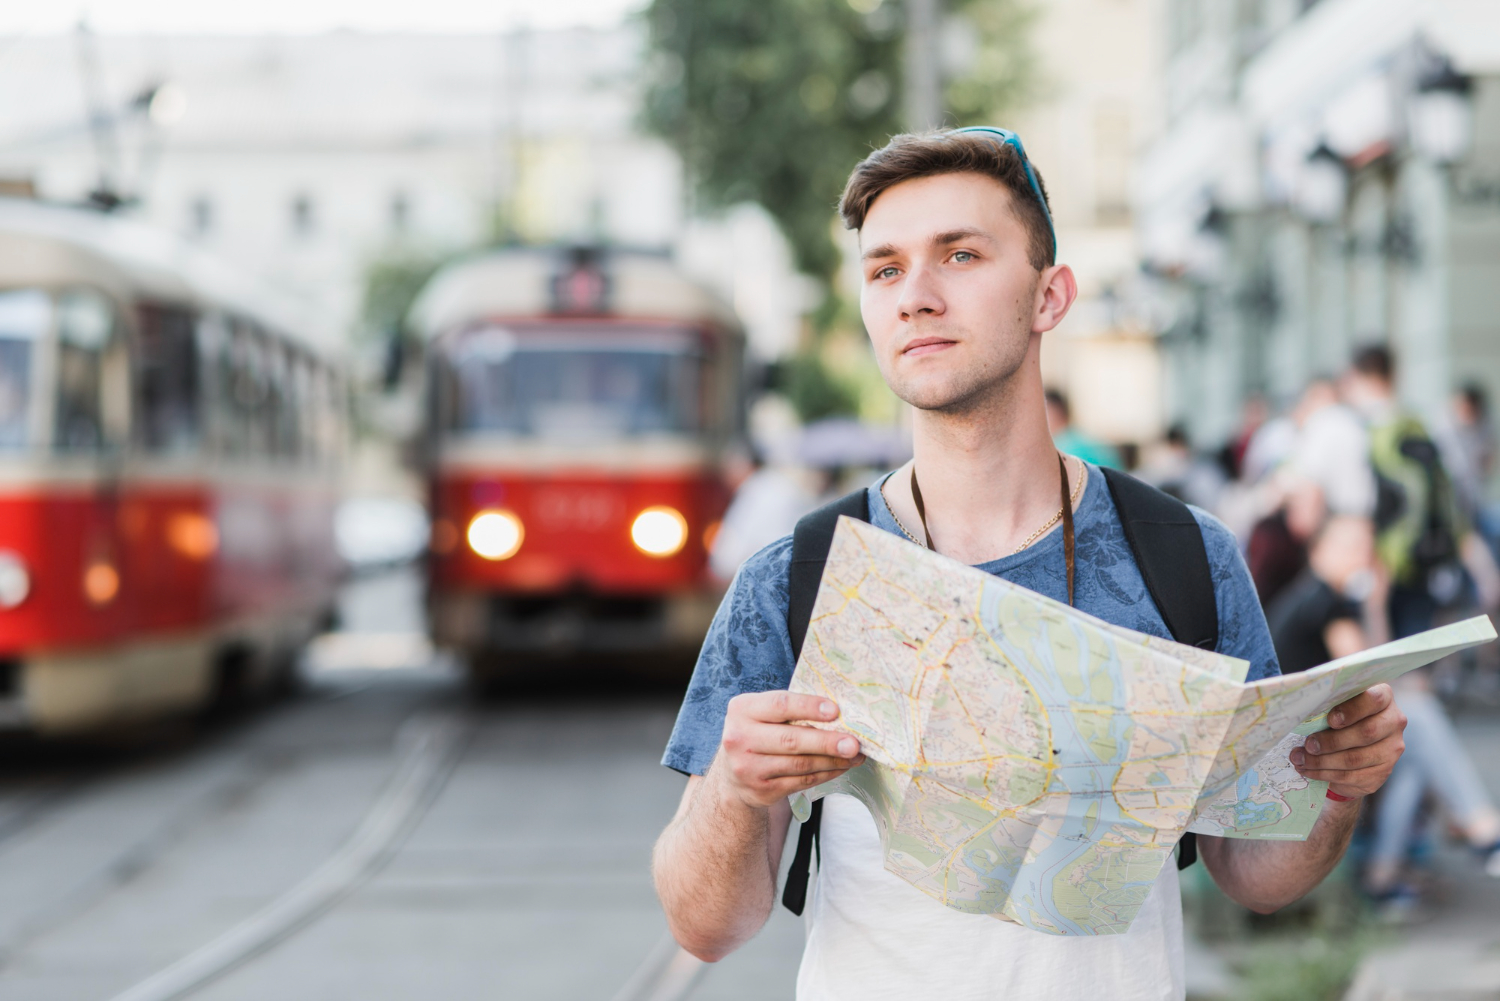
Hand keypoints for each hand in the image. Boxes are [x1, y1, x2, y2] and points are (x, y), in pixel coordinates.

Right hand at [712, 691, 864, 808]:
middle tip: (854, 743)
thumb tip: (839, 712)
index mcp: (742, 710)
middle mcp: (739, 738)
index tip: (835, 710)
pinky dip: (825, 774)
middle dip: (827, 741)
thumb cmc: (758, 733)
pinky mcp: (761, 790)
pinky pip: (801, 781)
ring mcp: (748, 768)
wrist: (733, 774)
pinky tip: (840, 767)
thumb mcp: (761, 713)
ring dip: (832, 760)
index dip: (809, 707)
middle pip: (791, 740)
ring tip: (855, 755)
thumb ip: (790, 710)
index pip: (780, 705)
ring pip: (800, 764)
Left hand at [1288, 683, 1406, 799]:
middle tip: (1308, 745)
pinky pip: (1352, 776)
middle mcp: (1393, 722)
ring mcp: (1391, 748)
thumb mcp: (1335, 706)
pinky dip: (1325, 774)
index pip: (1375, 698)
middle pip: (1367, 732)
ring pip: (1356, 758)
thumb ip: (1328, 705)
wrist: (1353, 752)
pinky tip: (1308, 770)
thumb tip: (1300, 712)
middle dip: (1332, 741)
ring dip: (1323, 761)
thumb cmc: (1338, 720)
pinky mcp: (1383, 771)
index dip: (1353, 709)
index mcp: (1383, 698)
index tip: (1331, 719)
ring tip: (1300, 759)